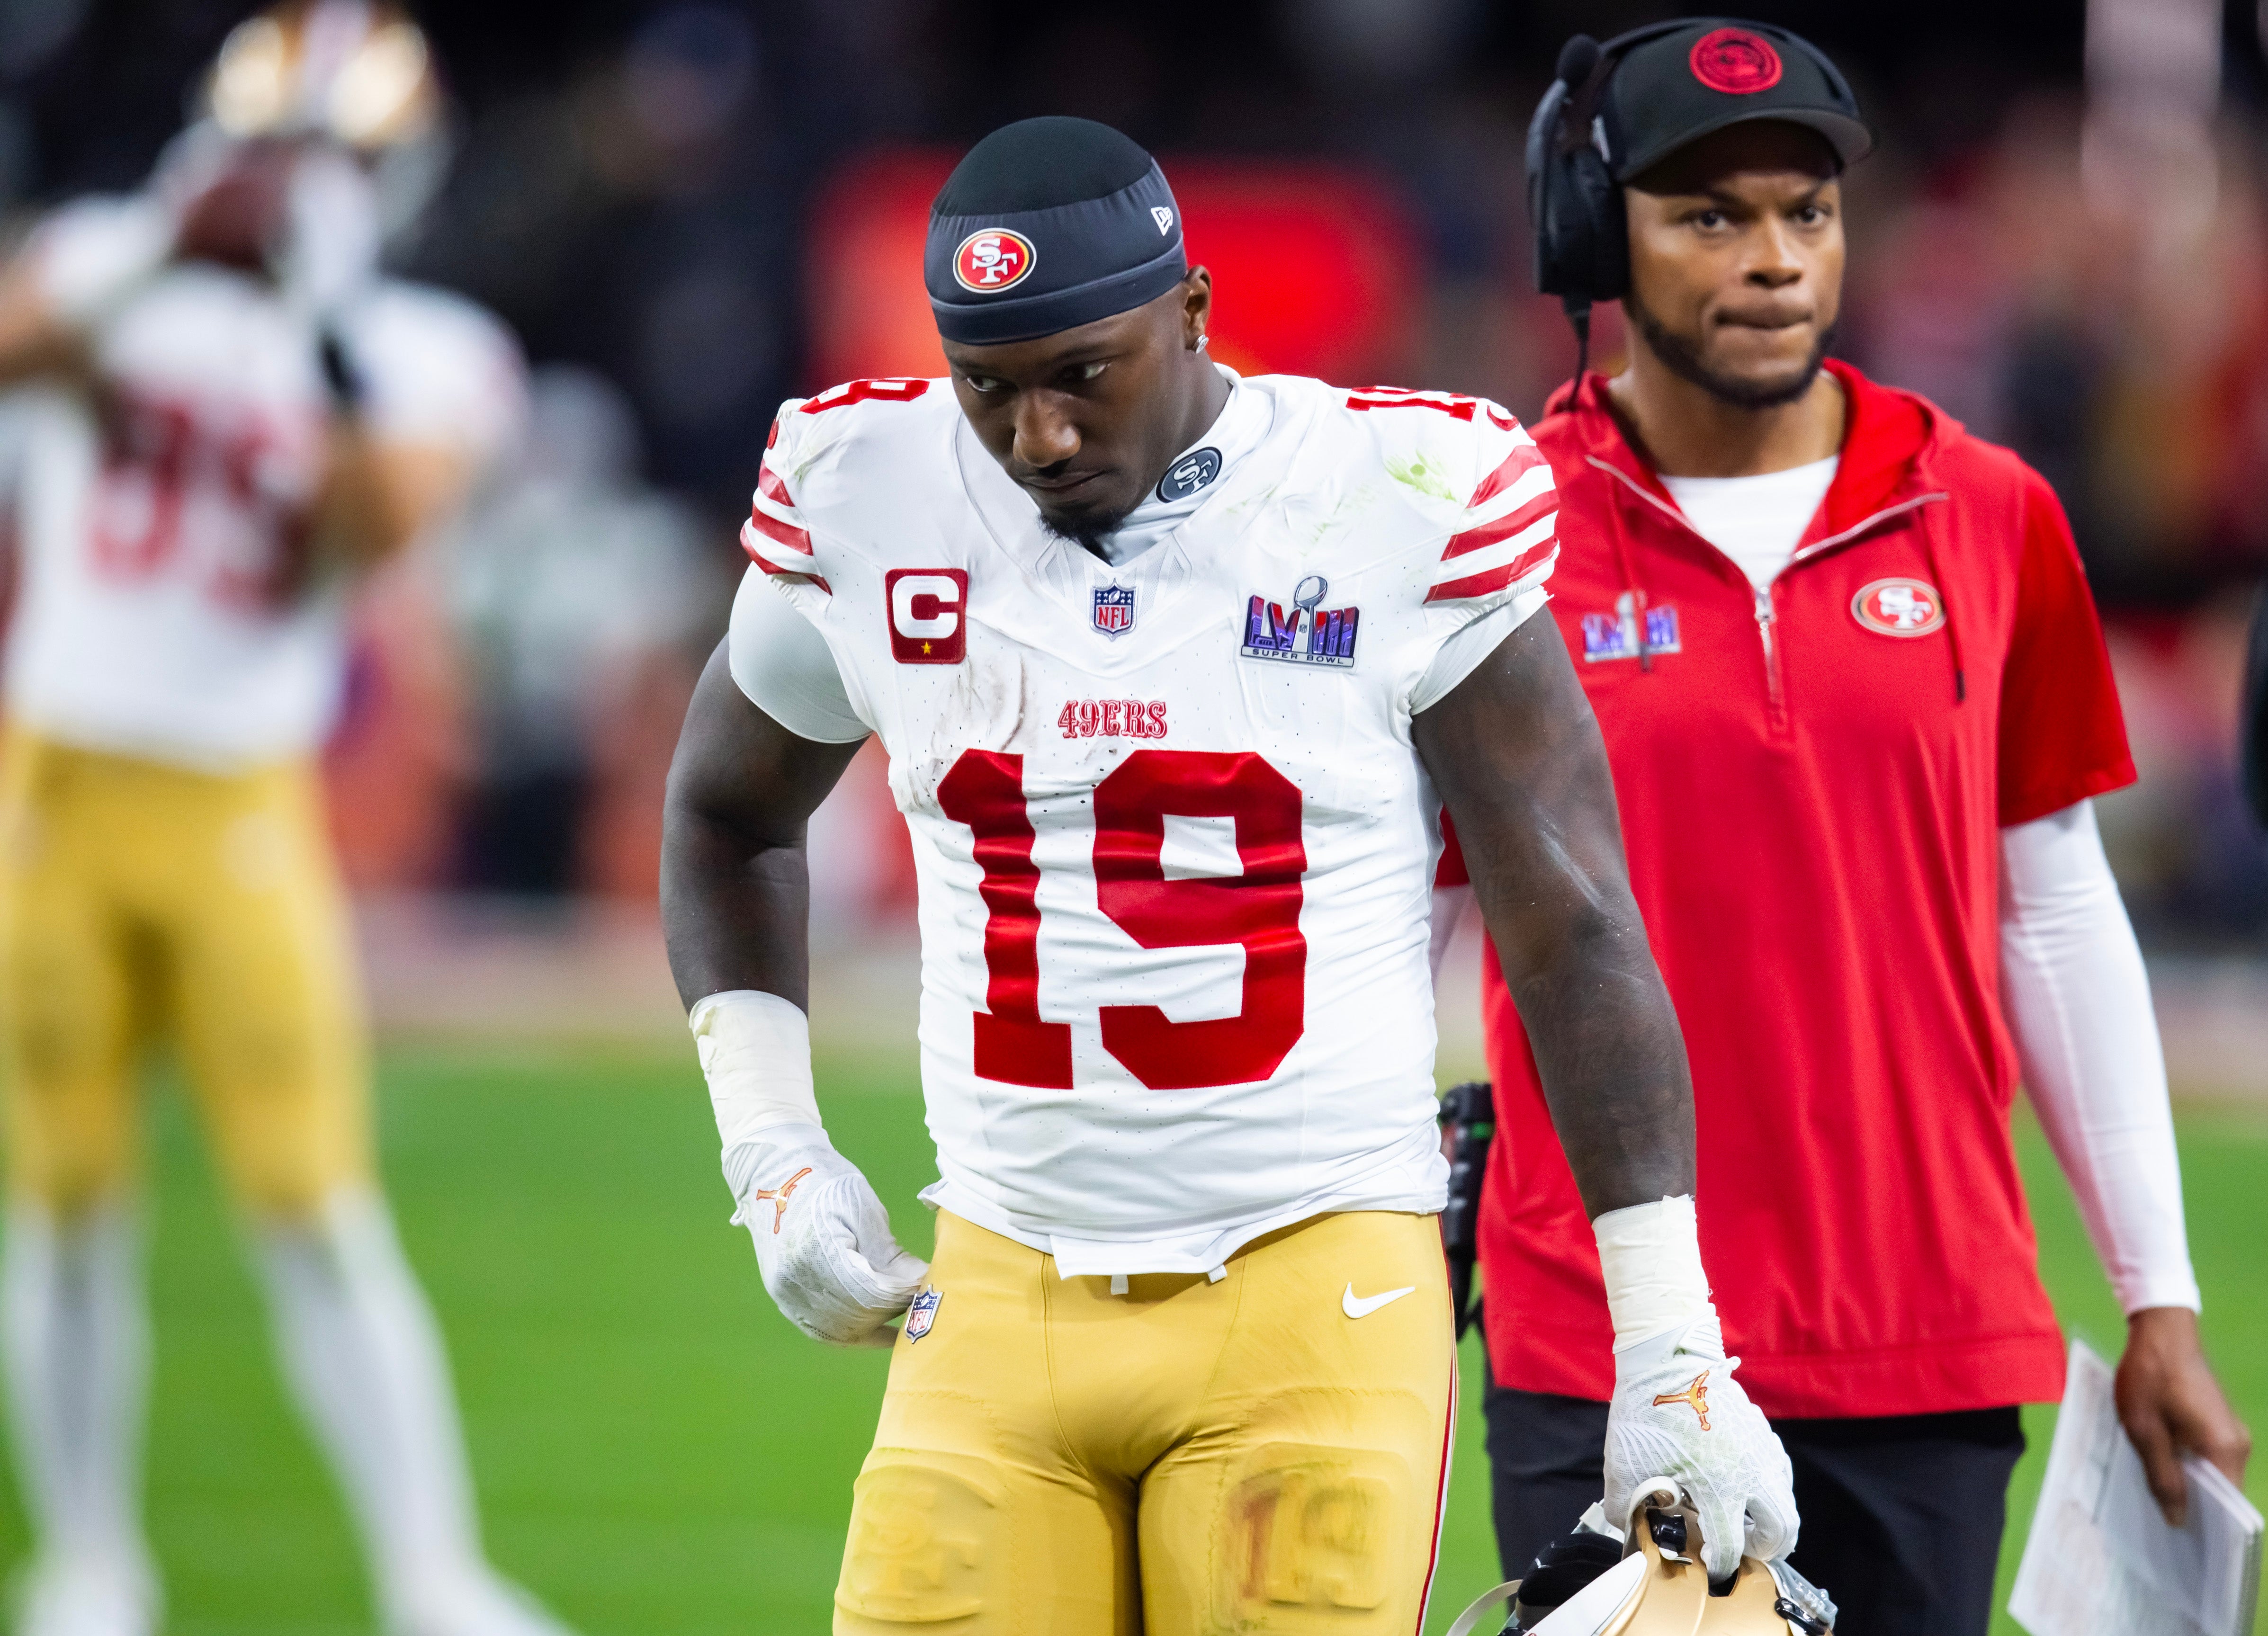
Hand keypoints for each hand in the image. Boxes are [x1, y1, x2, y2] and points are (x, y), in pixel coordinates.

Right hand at [727, 1125, 927, 1346]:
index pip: (869, 1293)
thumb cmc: (826, 1182)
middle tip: (922, 1299)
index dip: (901, 1295)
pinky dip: (854, 1333)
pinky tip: (883, 1332)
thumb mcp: (864, 1209)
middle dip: (893, 1311)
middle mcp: (795, 1280)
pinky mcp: (783, 1297)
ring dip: (876, 1326)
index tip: (927, 1286)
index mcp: (816, 1251)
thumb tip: (921, 1285)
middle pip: (855, 1316)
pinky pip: (822, 1330)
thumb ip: (890, 1254)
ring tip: (905, 1313)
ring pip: (839, 1331)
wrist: (775, 1171)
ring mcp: (784, 1293)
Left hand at [1604, 1316, 1798, 1579]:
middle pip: (1783, 1530)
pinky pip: (1779, 1468)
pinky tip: (1745, 1482)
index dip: (1722, 1567)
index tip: (1712, 1570)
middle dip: (1768, 1549)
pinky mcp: (1760, 1429)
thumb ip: (1627, 1505)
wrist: (1667, 1360)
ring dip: (1773, 1517)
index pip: (1732, 1548)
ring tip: (1746, 1520)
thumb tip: (1627, 1526)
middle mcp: (1750, 1473)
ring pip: (1786, 1497)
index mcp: (1719, 1489)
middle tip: (1746, 1552)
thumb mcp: (1625, 1466)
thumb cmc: (1645, 1414)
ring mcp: (1761, 1449)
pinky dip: (1770, 1486)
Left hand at [2115, 1306, 2249, 1524]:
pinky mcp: (2218, 1423)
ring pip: (2212, 1475)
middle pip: (2221, 1492)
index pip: (2227, 1506)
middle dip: (2195, 1510)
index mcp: (2224, 1449)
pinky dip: (2188, 1468)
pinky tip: (2161, 1472)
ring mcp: (2231, 1433)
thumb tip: (2179, 1519)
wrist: (2160, 1331)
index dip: (2207, 1528)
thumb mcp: (2144, 1430)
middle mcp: (2237, 1445)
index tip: (2183, 1546)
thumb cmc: (2149, 1377)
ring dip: (2188, 1487)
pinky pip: (2207, 1457)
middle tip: (2161, 1528)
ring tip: (2157, 1504)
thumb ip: (2163, 1476)